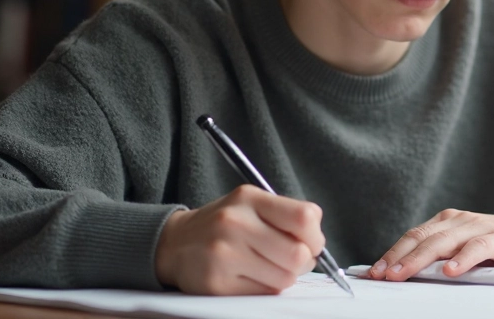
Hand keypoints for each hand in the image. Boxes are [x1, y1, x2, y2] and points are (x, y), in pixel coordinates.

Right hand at [155, 185, 325, 294]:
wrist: (175, 243)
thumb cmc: (223, 224)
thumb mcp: (250, 204)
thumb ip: (286, 216)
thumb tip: (318, 245)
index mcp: (249, 199)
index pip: (304, 217)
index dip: (316, 236)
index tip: (312, 243)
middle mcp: (236, 223)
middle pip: (298, 254)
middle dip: (304, 262)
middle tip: (293, 260)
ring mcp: (225, 255)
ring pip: (285, 278)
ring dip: (284, 277)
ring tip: (268, 266)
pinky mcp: (218, 284)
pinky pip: (264, 294)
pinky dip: (266, 288)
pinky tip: (250, 276)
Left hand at [367, 209, 493, 281]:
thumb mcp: (462, 251)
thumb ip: (439, 258)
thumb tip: (404, 274)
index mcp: (446, 223)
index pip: (412, 236)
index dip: (392, 253)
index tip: (374, 271)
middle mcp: (458, 221)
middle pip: (422, 238)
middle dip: (399, 257)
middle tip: (382, 274)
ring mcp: (478, 226)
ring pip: (443, 241)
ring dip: (420, 259)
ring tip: (404, 273)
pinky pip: (478, 247)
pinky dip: (463, 258)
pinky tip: (451, 270)